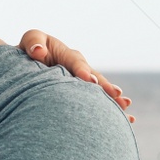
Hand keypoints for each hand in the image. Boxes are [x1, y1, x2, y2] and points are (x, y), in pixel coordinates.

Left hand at [19, 29, 134, 122]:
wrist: (31, 62)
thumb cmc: (31, 49)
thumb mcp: (31, 40)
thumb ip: (34, 42)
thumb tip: (39, 51)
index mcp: (67, 54)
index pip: (75, 62)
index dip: (82, 70)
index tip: (89, 80)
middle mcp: (80, 68)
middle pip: (95, 77)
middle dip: (105, 87)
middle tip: (116, 95)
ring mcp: (84, 81)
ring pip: (100, 90)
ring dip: (113, 99)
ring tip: (125, 107)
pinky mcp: (83, 93)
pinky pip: (98, 101)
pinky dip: (111, 109)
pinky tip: (128, 119)